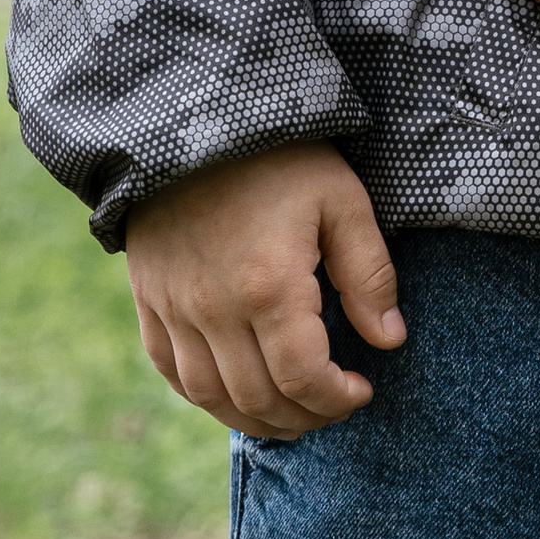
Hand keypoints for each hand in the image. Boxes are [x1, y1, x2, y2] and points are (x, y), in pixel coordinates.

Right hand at [125, 142, 403, 438]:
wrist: (195, 119)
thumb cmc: (280, 157)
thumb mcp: (342, 201)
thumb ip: (369, 275)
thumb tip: (390, 340)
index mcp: (268, 286)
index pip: (302, 378)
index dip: (336, 399)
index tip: (362, 390)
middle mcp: (213, 308)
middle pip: (257, 399)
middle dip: (304, 416)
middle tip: (334, 406)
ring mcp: (174, 308)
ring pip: (209, 396)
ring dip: (255, 419)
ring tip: (293, 414)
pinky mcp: (149, 300)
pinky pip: (171, 371)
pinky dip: (205, 396)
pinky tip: (237, 393)